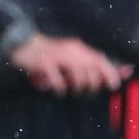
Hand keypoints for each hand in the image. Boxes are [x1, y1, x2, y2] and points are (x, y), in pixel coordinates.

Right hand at [8, 33, 124, 95]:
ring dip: (77, 88)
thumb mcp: (70, 57)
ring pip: (78, 76)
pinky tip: (58, 91)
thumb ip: (87, 65)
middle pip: (91, 70)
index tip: (114, 85)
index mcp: (78, 48)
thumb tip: (110, 75)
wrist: (24, 46)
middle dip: (92, 85)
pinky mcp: (45, 64)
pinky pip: (58, 81)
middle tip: (86, 92)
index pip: (99, 58)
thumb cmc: (50, 55)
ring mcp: (58, 57)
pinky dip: (60, 89)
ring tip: (72, 91)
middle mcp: (71, 50)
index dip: (110, 72)